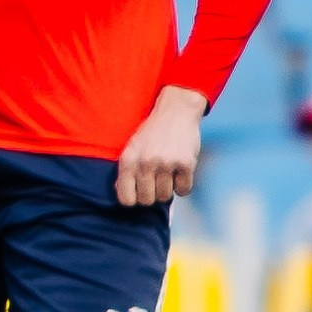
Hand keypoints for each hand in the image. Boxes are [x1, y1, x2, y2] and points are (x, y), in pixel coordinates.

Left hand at [115, 86, 206, 206]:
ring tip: (167, 172)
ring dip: (168, 188)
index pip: (126, 199)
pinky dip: (183, 184)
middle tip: (156, 181)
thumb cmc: (151, 133)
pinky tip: (179, 171)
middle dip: (152, 194)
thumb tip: (125, 199)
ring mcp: (166, 163)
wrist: (176, 111)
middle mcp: (145, 162)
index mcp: (128, 160)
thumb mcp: (132, 148)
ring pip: (165, 197)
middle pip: (147, 201)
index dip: (134, 199)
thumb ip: (126, 172)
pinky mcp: (186, 163)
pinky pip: (183, 190)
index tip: (139, 192)